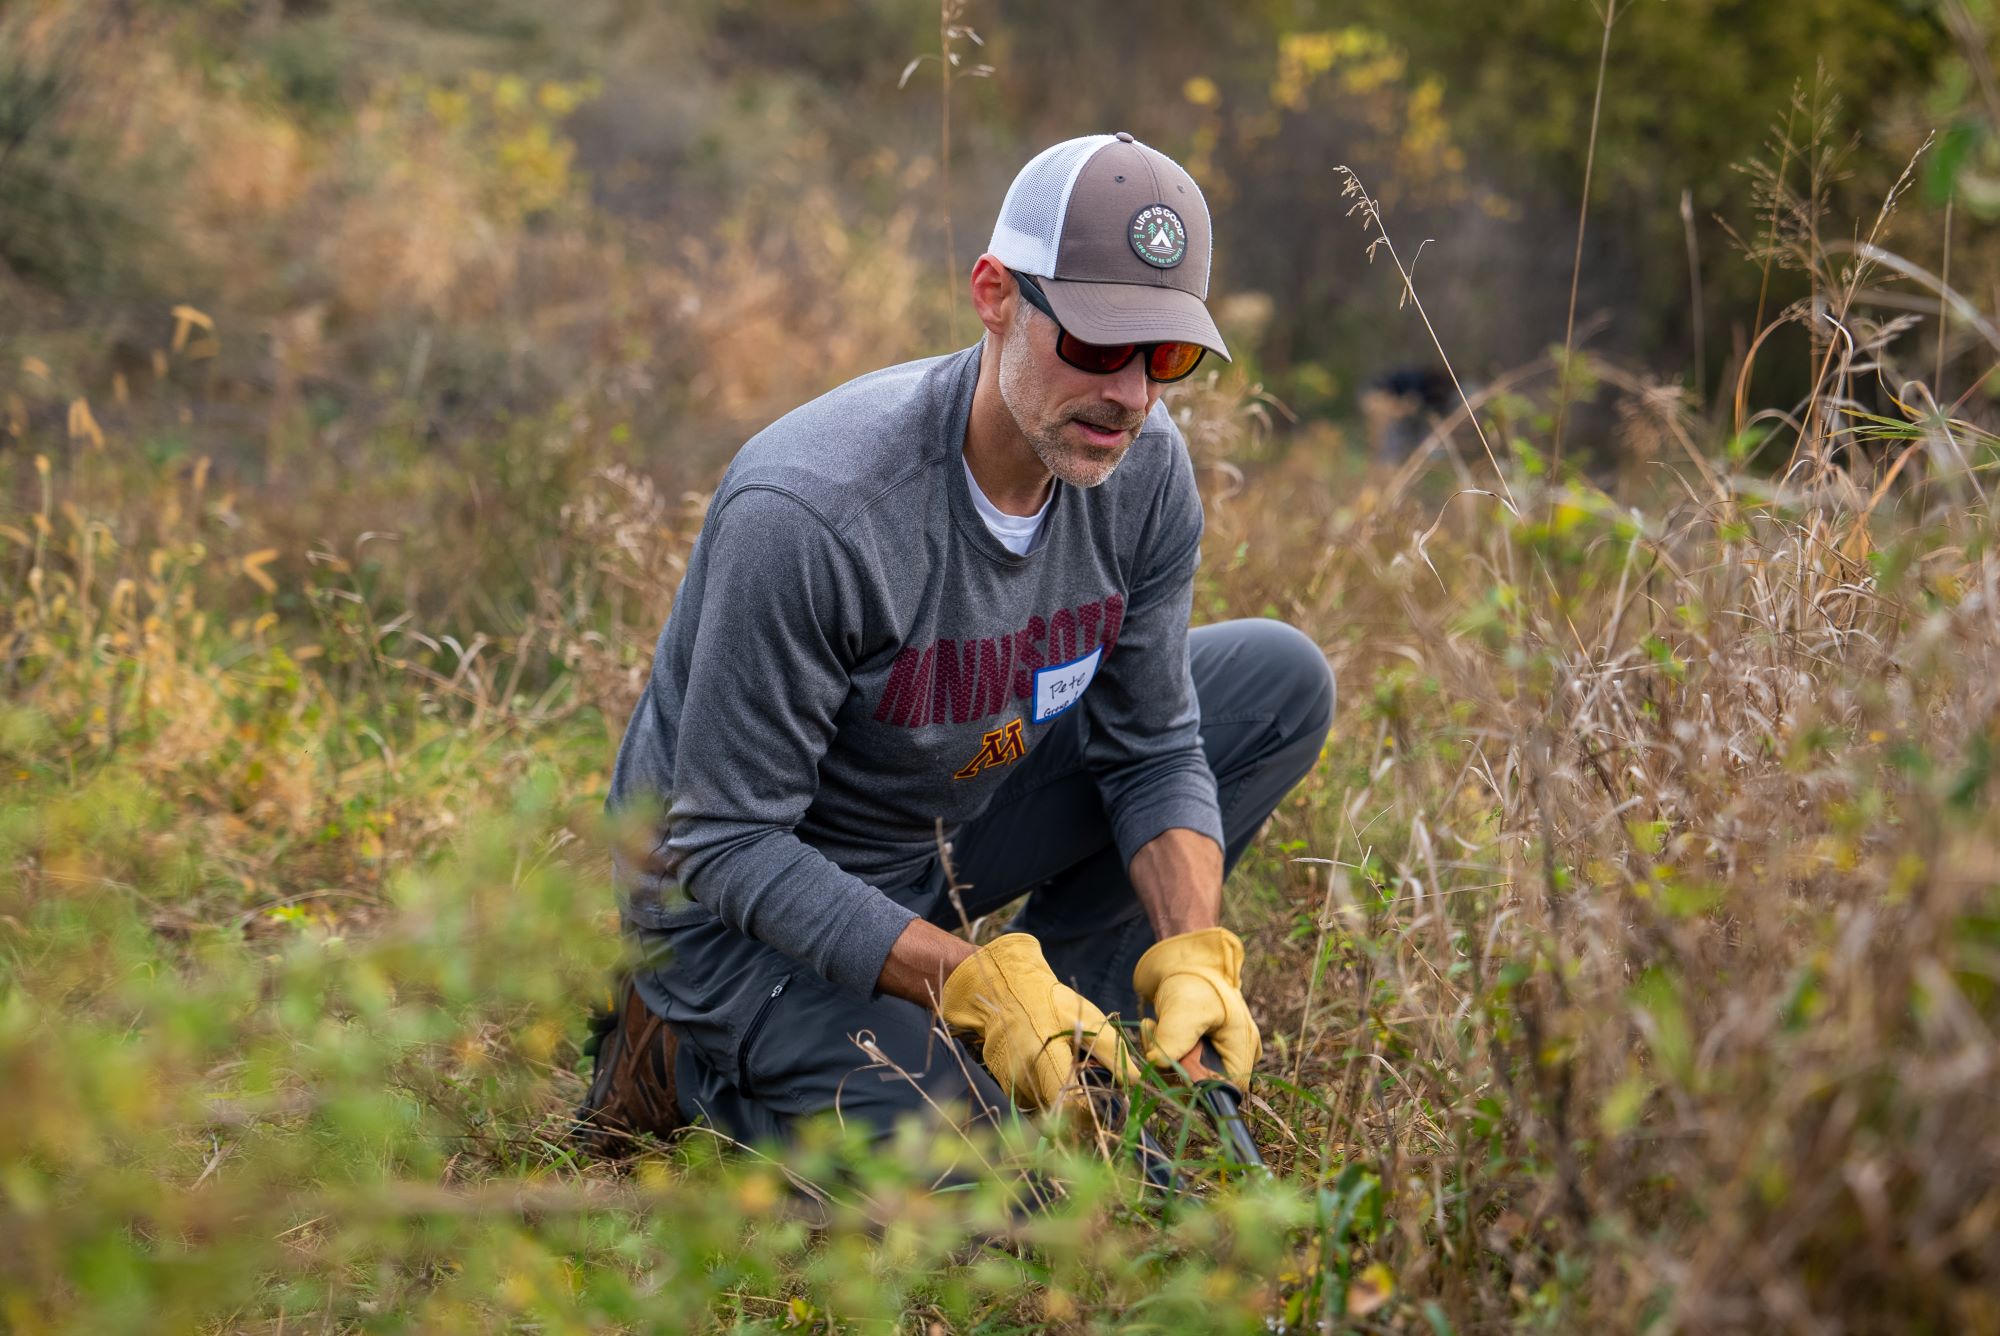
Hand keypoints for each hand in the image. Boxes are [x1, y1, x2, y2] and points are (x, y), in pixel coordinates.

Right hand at [939, 933, 1138, 1110]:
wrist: (1006, 991)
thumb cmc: (1052, 1002)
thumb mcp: (1087, 1020)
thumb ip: (1113, 1053)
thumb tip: (1140, 1081)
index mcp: (1044, 1059)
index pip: (1070, 1108)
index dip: (1093, 1113)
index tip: (1109, 1106)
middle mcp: (1024, 1079)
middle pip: (1061, 1114)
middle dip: (1081, 1107)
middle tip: (1095, 1087)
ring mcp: (1012, 1085)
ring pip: (1049, 1110)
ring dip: (1065, 1100)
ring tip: (1071, 1071)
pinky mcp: (1007, 1087)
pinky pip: (1036, 1102)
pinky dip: (1050, 1093)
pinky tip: (1055, 1071)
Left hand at [1133, 926, 1260, 1083]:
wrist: (1187, 963)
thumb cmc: (1194, 981)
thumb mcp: (1184, 1007)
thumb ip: (1175, 1036)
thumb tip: (1158, 1064)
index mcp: (1243, 1048)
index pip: (1227, 1090)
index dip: (1197, 1086)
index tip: (1169, 1063)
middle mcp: (1236, 1057)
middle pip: (1204, 1085)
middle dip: (1172, 1066)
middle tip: (1153, 1035)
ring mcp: (1219, 1055)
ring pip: (1187, 1076)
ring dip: (1163, 1056)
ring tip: (1151, 1025)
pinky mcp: (1201, 1053)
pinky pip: (1179, 1065)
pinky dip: (1163, 1050)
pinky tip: (1154, 1028)